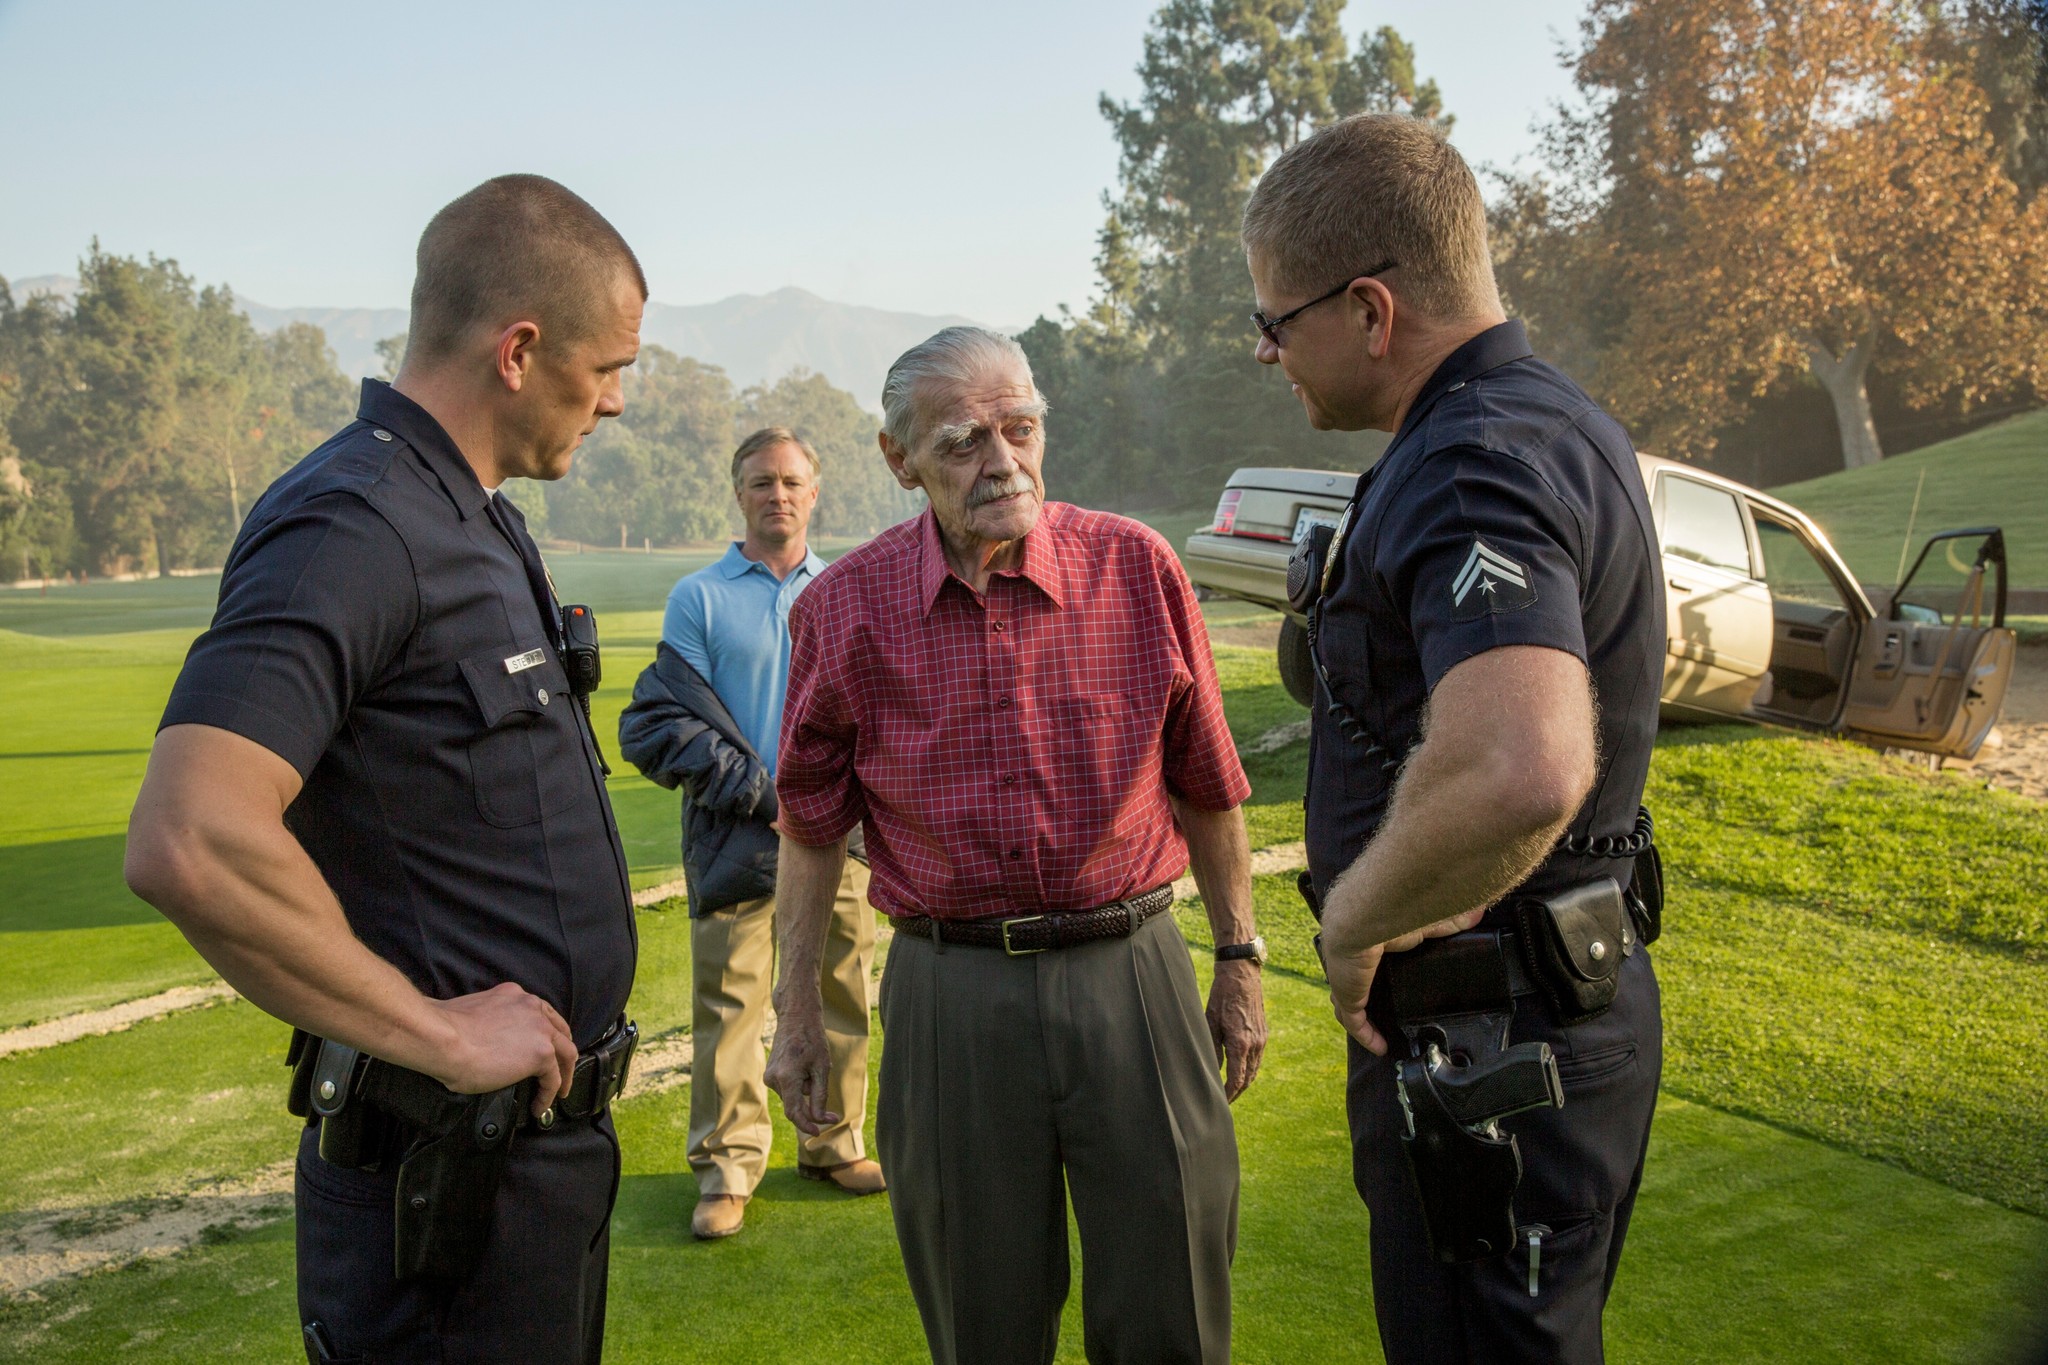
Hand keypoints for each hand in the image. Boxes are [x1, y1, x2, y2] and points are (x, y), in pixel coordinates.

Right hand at [430, 982, 578, 1117]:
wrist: (442, 1039)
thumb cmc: (445, 1032)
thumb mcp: (475, 1016)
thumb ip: (491, 1023)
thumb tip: (486, 1043)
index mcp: (515, 996)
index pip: (542, 1014)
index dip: (547, 1034)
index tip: (546, 1047)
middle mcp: (532, 1008)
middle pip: (560, 1032)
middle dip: (563, 1053)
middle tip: (561, 1070)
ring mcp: (540, 1029)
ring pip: (566, 1053)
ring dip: (564, 1075)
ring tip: (558, 1092)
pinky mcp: (541, 1053)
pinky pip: (553, 1079)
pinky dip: (549, 1095)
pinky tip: (539, 1105)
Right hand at [764, 1001, 838, 1136]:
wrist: (796, 1017)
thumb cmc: (812, 1039)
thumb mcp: (822, 1068)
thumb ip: (819, 1096)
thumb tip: (821, 1119)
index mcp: (786, 1078)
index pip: (794, 1112)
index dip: (807, 1125)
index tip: (819, 1132)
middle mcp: (773, 1079)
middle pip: (795, 1106)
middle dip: (813, 1109)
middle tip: (834, 1114)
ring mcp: (769, 1077)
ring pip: (793, 1097)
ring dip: (807, 1091)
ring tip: (812, 1067)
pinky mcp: (770, 1074)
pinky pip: (789, 1089)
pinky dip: (800, 1085)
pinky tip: (804, 1067)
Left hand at [1206, 960, 1266, 1101]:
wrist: (1242, 975)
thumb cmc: (1222, 996)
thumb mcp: (1210, 1022)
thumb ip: (1212, 1049)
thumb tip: (1210, 1070)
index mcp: (1240, 1043)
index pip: (1236, 1079)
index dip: (1228, 1094)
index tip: (1219, 1103)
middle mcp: (1255, 1044)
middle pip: (1248, 1080)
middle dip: (1236, 1093)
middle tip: (1223, 1103)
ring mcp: (1262, 1040)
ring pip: (1254, 1071)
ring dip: (1243, 1083)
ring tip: (1231, 1091)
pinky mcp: (1264, 1034)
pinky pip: (1257, 1059)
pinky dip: (1249, 1070)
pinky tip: (1239, 1071)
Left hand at [1327, 908, 1485, 1054]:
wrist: (1370, 908)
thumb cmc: (1399, 902)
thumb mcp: (1430, 915)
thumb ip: (1452, 919)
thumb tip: (1476, 914)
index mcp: (1368, 932)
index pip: (1367, 954)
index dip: (1374, 967)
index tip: (1390, 976)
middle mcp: (1352, 953)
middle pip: (1353, 978)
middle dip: (1362, 992)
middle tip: (1383, 1008)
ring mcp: (1345, 973)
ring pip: (1348, 1000)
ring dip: (1362, 1017)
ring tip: (1379, 1031)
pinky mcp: (1346, 992)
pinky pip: (1354, 1021)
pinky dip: (1366, 1035)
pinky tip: (1380, 1047)